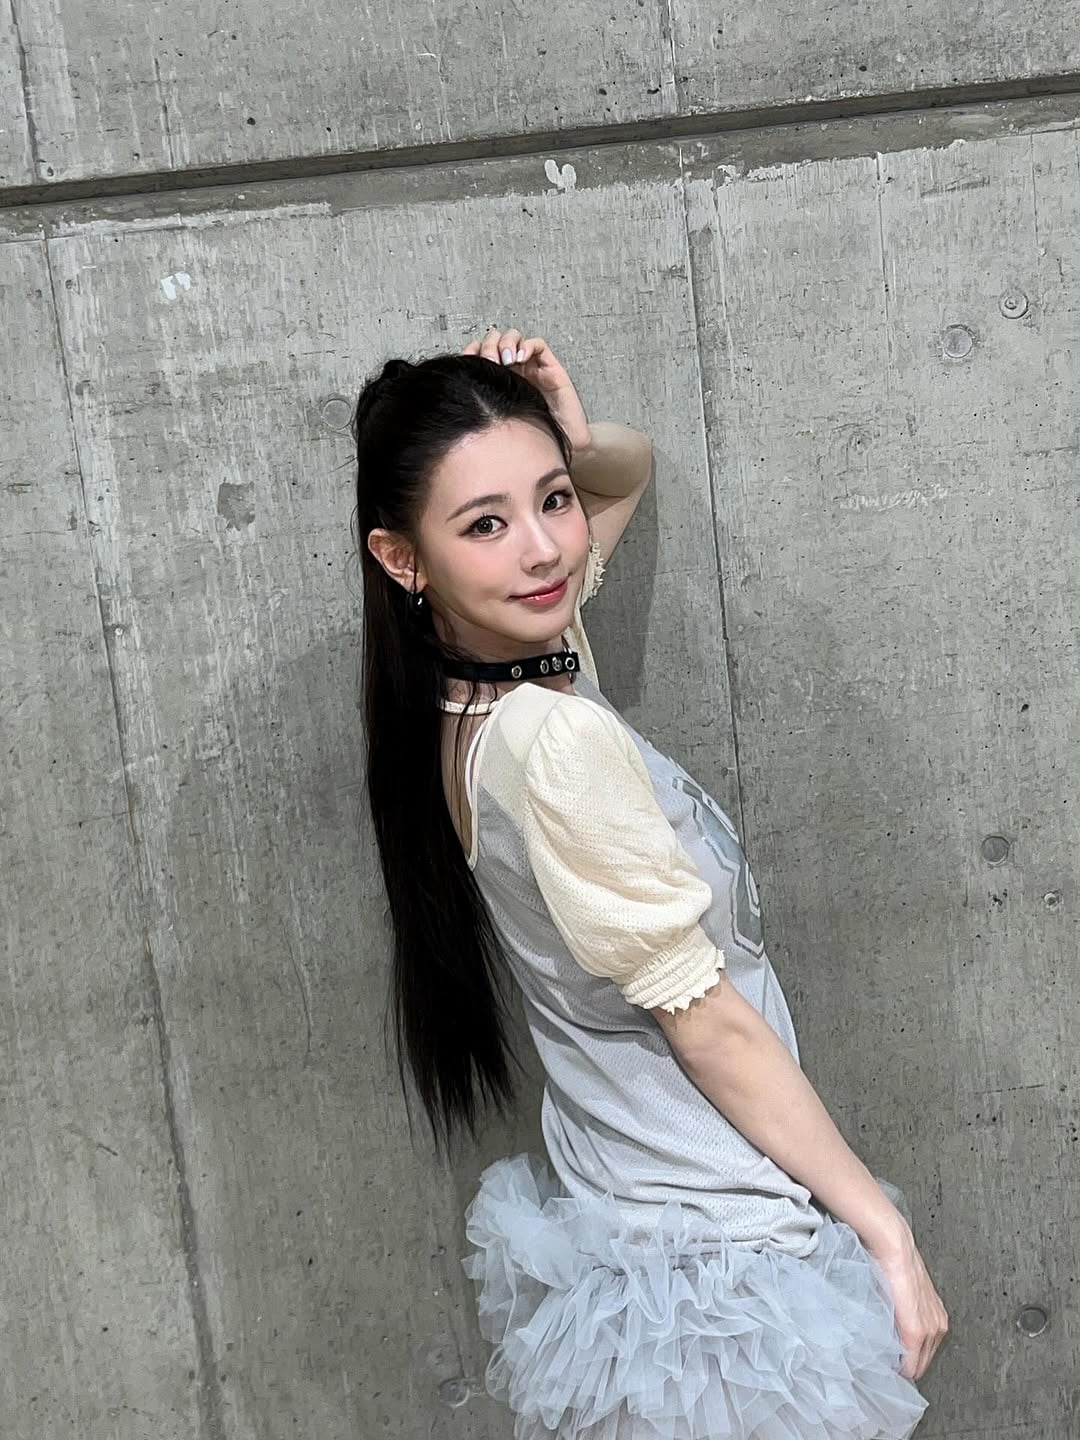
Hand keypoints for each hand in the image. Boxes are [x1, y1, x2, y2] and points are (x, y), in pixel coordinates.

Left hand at [461, 325, 591, 452]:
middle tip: (489, 362)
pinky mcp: (550, 368)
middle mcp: (513, 371)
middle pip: (495, 340)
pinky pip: (537, 345)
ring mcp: (531, 368)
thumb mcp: (495, 421)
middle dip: (489, 346)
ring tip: (505, 360)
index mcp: (498, 380)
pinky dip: (526, 345)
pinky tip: (519, 358)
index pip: (481, 352)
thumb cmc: (532, 438)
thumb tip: (455, 393)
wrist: (562, 446)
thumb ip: (480, 404)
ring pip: (514, 337)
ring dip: (506, 343)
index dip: (473, 351)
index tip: (468, 361)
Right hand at [865, 1225, 948, 1381]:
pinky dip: (899, 1367)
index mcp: (937, 1318)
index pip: (924, 1354)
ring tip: (885, 1358)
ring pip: (916, 1366)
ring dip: (901, 1365)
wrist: (894, 1247)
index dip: (906, 1359)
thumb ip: (903, 1315)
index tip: (892, 1359)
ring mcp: (930, 1329)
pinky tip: (888, 1362)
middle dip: (904, 1364)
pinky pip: (910, 1364)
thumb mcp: (904, 1295)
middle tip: (887, 1361)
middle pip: (922, 1364)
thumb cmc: (894, 1265)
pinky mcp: (916, 1330)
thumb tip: (891, 1332)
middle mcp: (938, 1326)